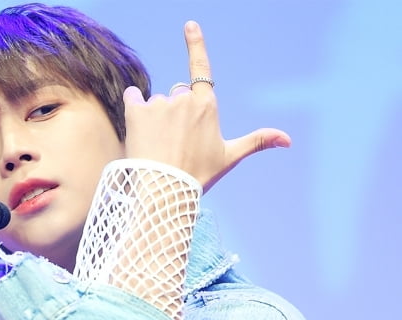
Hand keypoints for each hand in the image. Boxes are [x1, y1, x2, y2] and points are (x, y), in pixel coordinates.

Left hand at [122, 21, 290, 191]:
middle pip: (178, 97)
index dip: (195, 44)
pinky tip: (138, 129)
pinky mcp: (136, 111)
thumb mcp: (228, 158)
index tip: (189, 26)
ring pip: (156, 104)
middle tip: (174, 145)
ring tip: (157, 147)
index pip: (200, 67)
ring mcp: (159, 104)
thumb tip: (288, 140)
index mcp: (206, 105)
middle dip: (175, 115)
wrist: (165, 194)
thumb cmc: (198, 177)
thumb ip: (256, 141)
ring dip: (155, 120)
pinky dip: (133, 108)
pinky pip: (132, 98)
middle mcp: (183, 99)